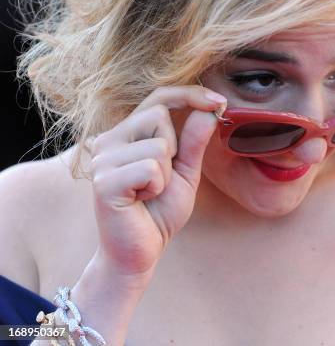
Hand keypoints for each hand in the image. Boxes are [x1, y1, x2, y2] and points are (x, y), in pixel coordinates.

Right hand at [88, 85, 224, 279]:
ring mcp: (102, 159)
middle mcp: (109, 140)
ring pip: (158, 145)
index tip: (221, 102)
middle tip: (161, 178)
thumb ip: (194, 141)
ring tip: (150, 192)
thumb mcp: (185, 171)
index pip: (159, 97)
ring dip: (166, 174)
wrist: (140, 251)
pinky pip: (151, 169)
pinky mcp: (104, 181)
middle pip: (159, 114)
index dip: (191, 94)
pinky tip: (141, 200)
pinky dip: (157, 188)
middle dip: (174, 148)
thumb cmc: (159, 211)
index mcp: (128, 134)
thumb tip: (209, 110)